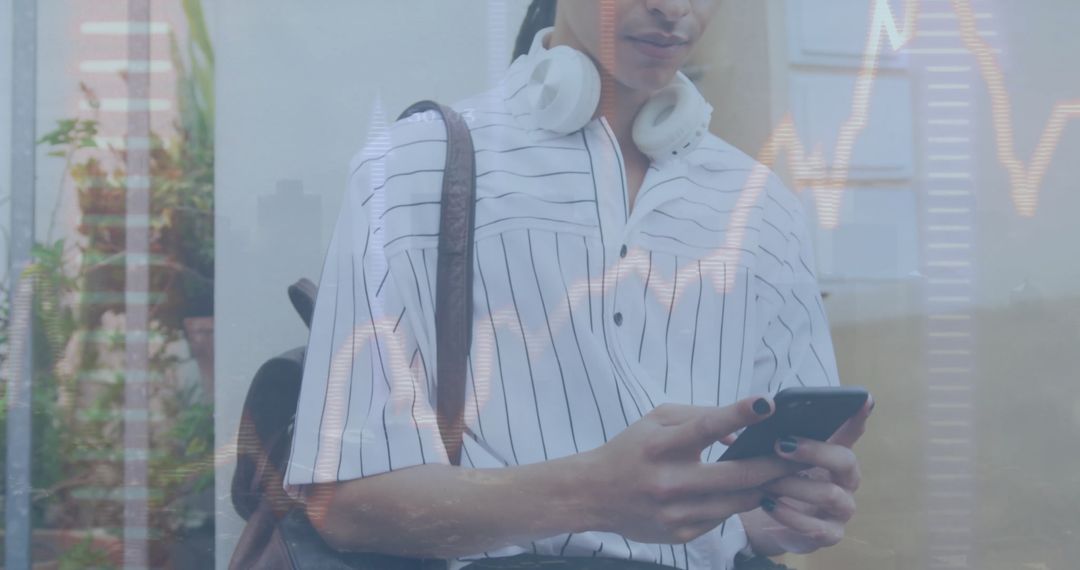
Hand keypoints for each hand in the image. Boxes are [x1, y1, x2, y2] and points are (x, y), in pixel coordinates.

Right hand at [578, 397, 806, 544]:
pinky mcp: (681, 534)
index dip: (738, 413)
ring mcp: (676, 513)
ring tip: (781, 473)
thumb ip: (699, 416)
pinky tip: (745, 492)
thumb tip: (741, 431)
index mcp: (660, 446)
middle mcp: (669, 482)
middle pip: (737, 474)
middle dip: (774, 463)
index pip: (705, 427)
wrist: (593, 494)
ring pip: (738, 500)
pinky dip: (736, 502)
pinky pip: (723, 517)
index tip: (767, 403)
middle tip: (800, 453)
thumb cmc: (630, 449)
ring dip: (763, 486)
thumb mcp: (656, 420)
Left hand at [742, 396, 873, 554]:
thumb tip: (756, 410)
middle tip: (780, 444)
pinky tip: (769, 504)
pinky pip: (817, 528)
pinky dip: (790, 515)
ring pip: (830, 494)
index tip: (864, 398)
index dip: (858, 416)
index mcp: (832, 454)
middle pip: (845, 460)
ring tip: (766, 481)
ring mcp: (841, 508)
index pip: (851, 431)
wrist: (761, 522)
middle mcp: (845, 480)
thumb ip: (771, 435)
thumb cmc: (771, 479)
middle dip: (814, 450)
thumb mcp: (770, 455)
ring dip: (795, 486)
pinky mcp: (830, 534)